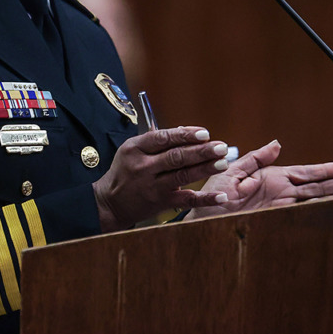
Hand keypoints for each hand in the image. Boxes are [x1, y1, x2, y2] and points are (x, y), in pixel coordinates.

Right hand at [93, 126, 228, 231]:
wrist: (110, 203)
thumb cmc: (124, 171)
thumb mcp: (132, 150)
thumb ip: (156, 141)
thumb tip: (185, 131)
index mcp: (135, 148)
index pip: (163, 138)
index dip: (185, 135)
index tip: (204, 133)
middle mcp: (143, 166)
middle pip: (176, 157)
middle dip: (201, 151)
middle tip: (221, 147)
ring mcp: (152, 186)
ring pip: (183, 176)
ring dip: (205, 169)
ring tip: (223, 163)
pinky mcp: (160, 203)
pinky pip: (186, 200)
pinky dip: (205, 199)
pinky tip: (220, 196)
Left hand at [186, 140, 332, 220]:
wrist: (199, 219)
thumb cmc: (213, 195)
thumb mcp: (232, 171)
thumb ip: (255, 159)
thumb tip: (277, 143)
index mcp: (272, 178)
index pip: (305, 173)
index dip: (325, 171)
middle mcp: (279, 193)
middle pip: (315, 187)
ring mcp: (278, 207)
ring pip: (312, 201)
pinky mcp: (273, 220)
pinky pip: (297, 215)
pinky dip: (315, 213)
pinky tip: (332, 211)